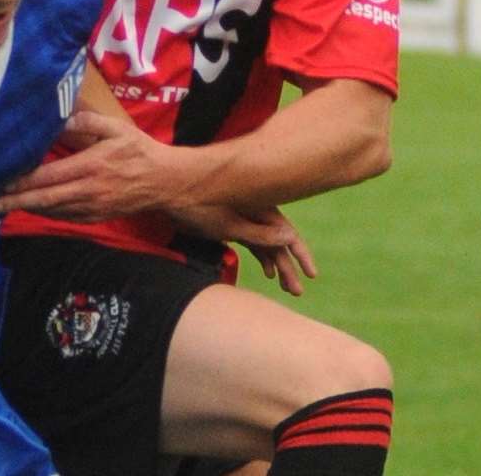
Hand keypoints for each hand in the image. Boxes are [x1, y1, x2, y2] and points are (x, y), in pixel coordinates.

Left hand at [0, 112, 179, 220]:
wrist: (165, 182)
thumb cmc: (139, 151)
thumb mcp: (117, 128)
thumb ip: (88, 122)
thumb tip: (59, 119)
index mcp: (90, 167)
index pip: (49, 176)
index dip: (23, 182)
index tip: (1, 181)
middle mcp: (88, 190)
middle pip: (45, 199)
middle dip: (15, 202)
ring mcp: (92, 207)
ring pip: (52, 211)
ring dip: (26, 210)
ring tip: (1, 208)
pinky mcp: (95, 217)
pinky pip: (65, 217)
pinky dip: (45, 214)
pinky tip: (30, 209)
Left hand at [168, 204, 317, 295]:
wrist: (168, 189)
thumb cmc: (197, 205)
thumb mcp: (229, 224)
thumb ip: (260, 233)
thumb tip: (290, 238)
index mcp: (261, 208)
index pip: (288, 234)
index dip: (302, 255)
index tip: (312, 275)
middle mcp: (257, 211)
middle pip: (279, 241)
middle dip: (289, 267)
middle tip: (296, 291)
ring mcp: (245, 216)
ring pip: (267, 242)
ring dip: (277, 263)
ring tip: (285, 287)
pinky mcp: (233, 221)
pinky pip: (254, 240)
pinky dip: (262, 256)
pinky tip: (267, 272)